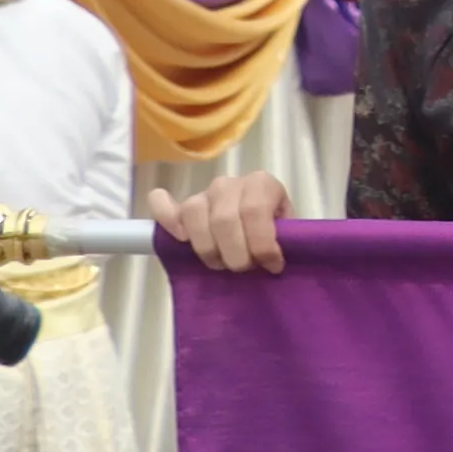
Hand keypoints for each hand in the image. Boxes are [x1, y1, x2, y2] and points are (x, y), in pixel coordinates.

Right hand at [152, 174, 290, 274]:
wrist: (263, 217)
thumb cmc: (277, 227)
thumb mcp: (290, 230)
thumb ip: (285, 239)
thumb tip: (274, 261)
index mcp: (261, 183)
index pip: (255, 211)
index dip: (262, 244)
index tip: (272, 265)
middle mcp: (229, 183)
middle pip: (223, 219)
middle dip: (235, 253)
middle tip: (244, 268)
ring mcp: (204, 193)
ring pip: (194, 214)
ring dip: (208, 248)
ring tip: (221, 263)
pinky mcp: (182, 206)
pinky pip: (163, 206)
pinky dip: (167, 220)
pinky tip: (182, 237)